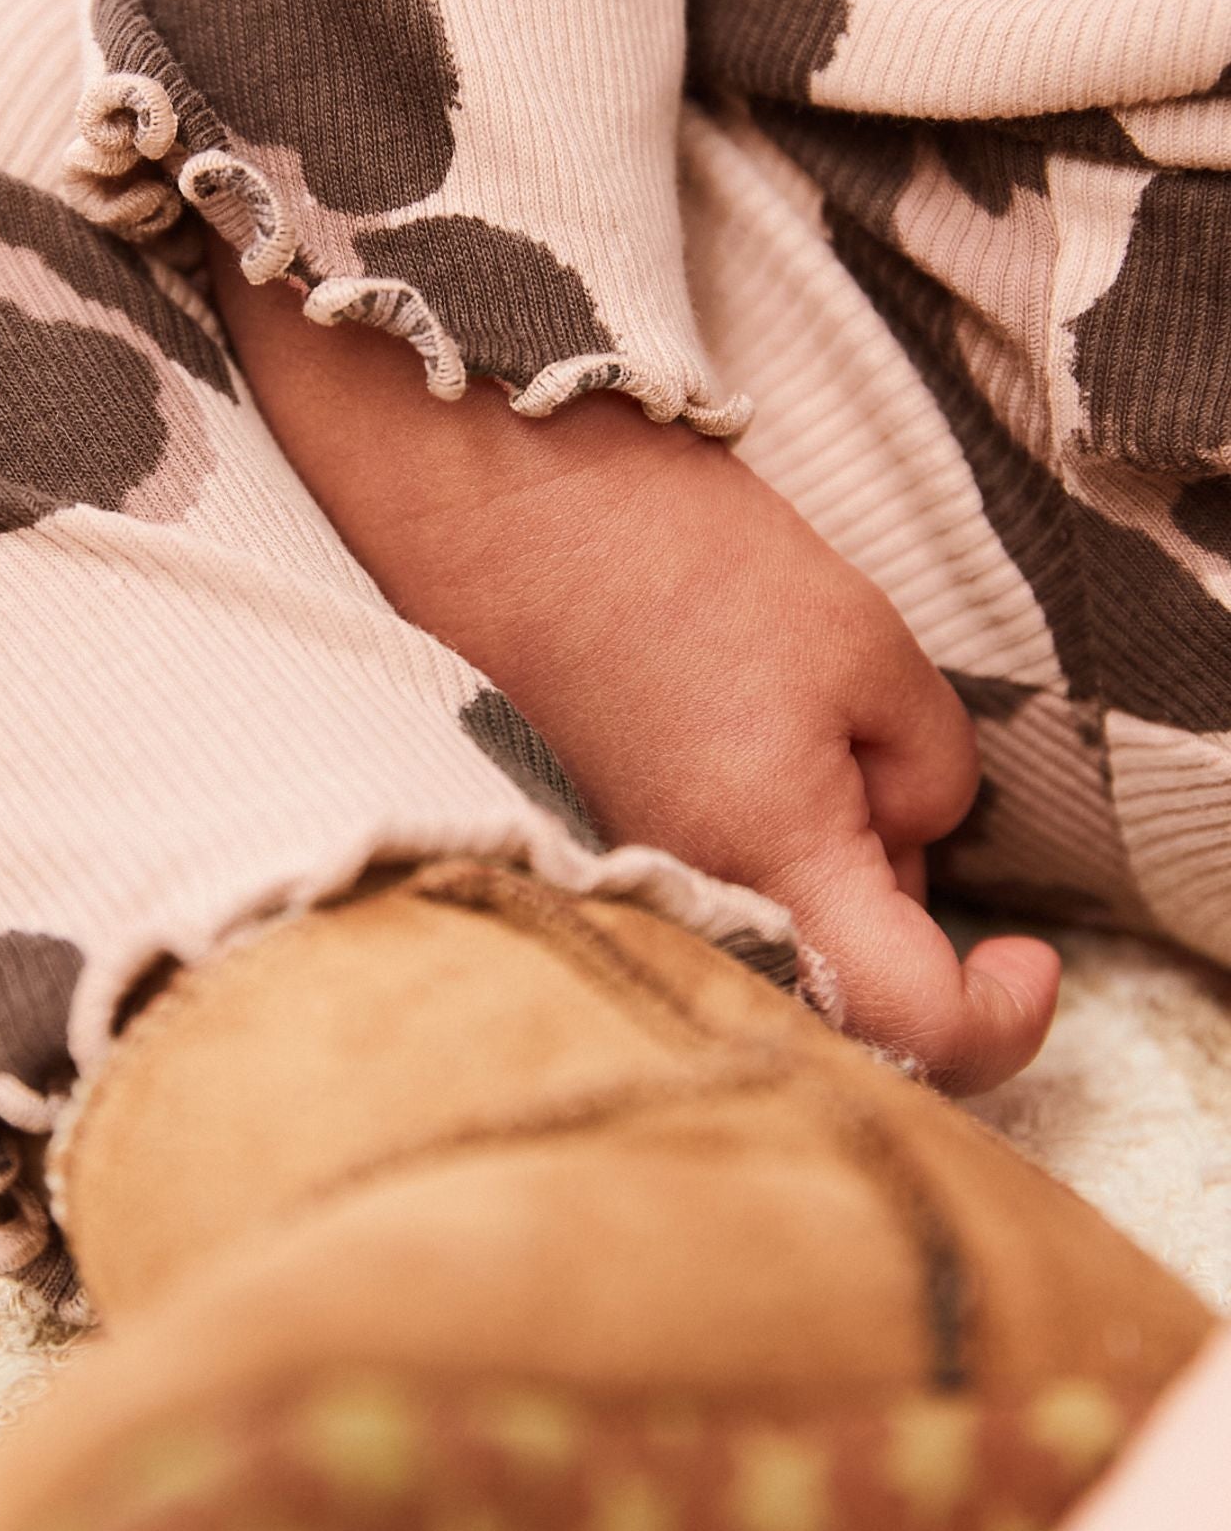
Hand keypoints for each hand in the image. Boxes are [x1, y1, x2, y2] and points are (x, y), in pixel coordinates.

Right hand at [210, 243, 1058, 1093]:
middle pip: (843, 986)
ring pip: (777, 932)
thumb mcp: (868, 646)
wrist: (501, 504)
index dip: (999, 1016)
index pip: (912, 1026)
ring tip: (790, 704)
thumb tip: (910, 834)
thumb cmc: (678, 556)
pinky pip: (709, 889)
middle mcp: (689, 906)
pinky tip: (737, 723)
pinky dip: (758, 837)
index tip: (1030, 959)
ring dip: (823, 855)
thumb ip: (931, 771)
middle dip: (900, 897)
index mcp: (771, 862)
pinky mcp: (596, 846)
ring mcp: (631, 883)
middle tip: (886, 754)